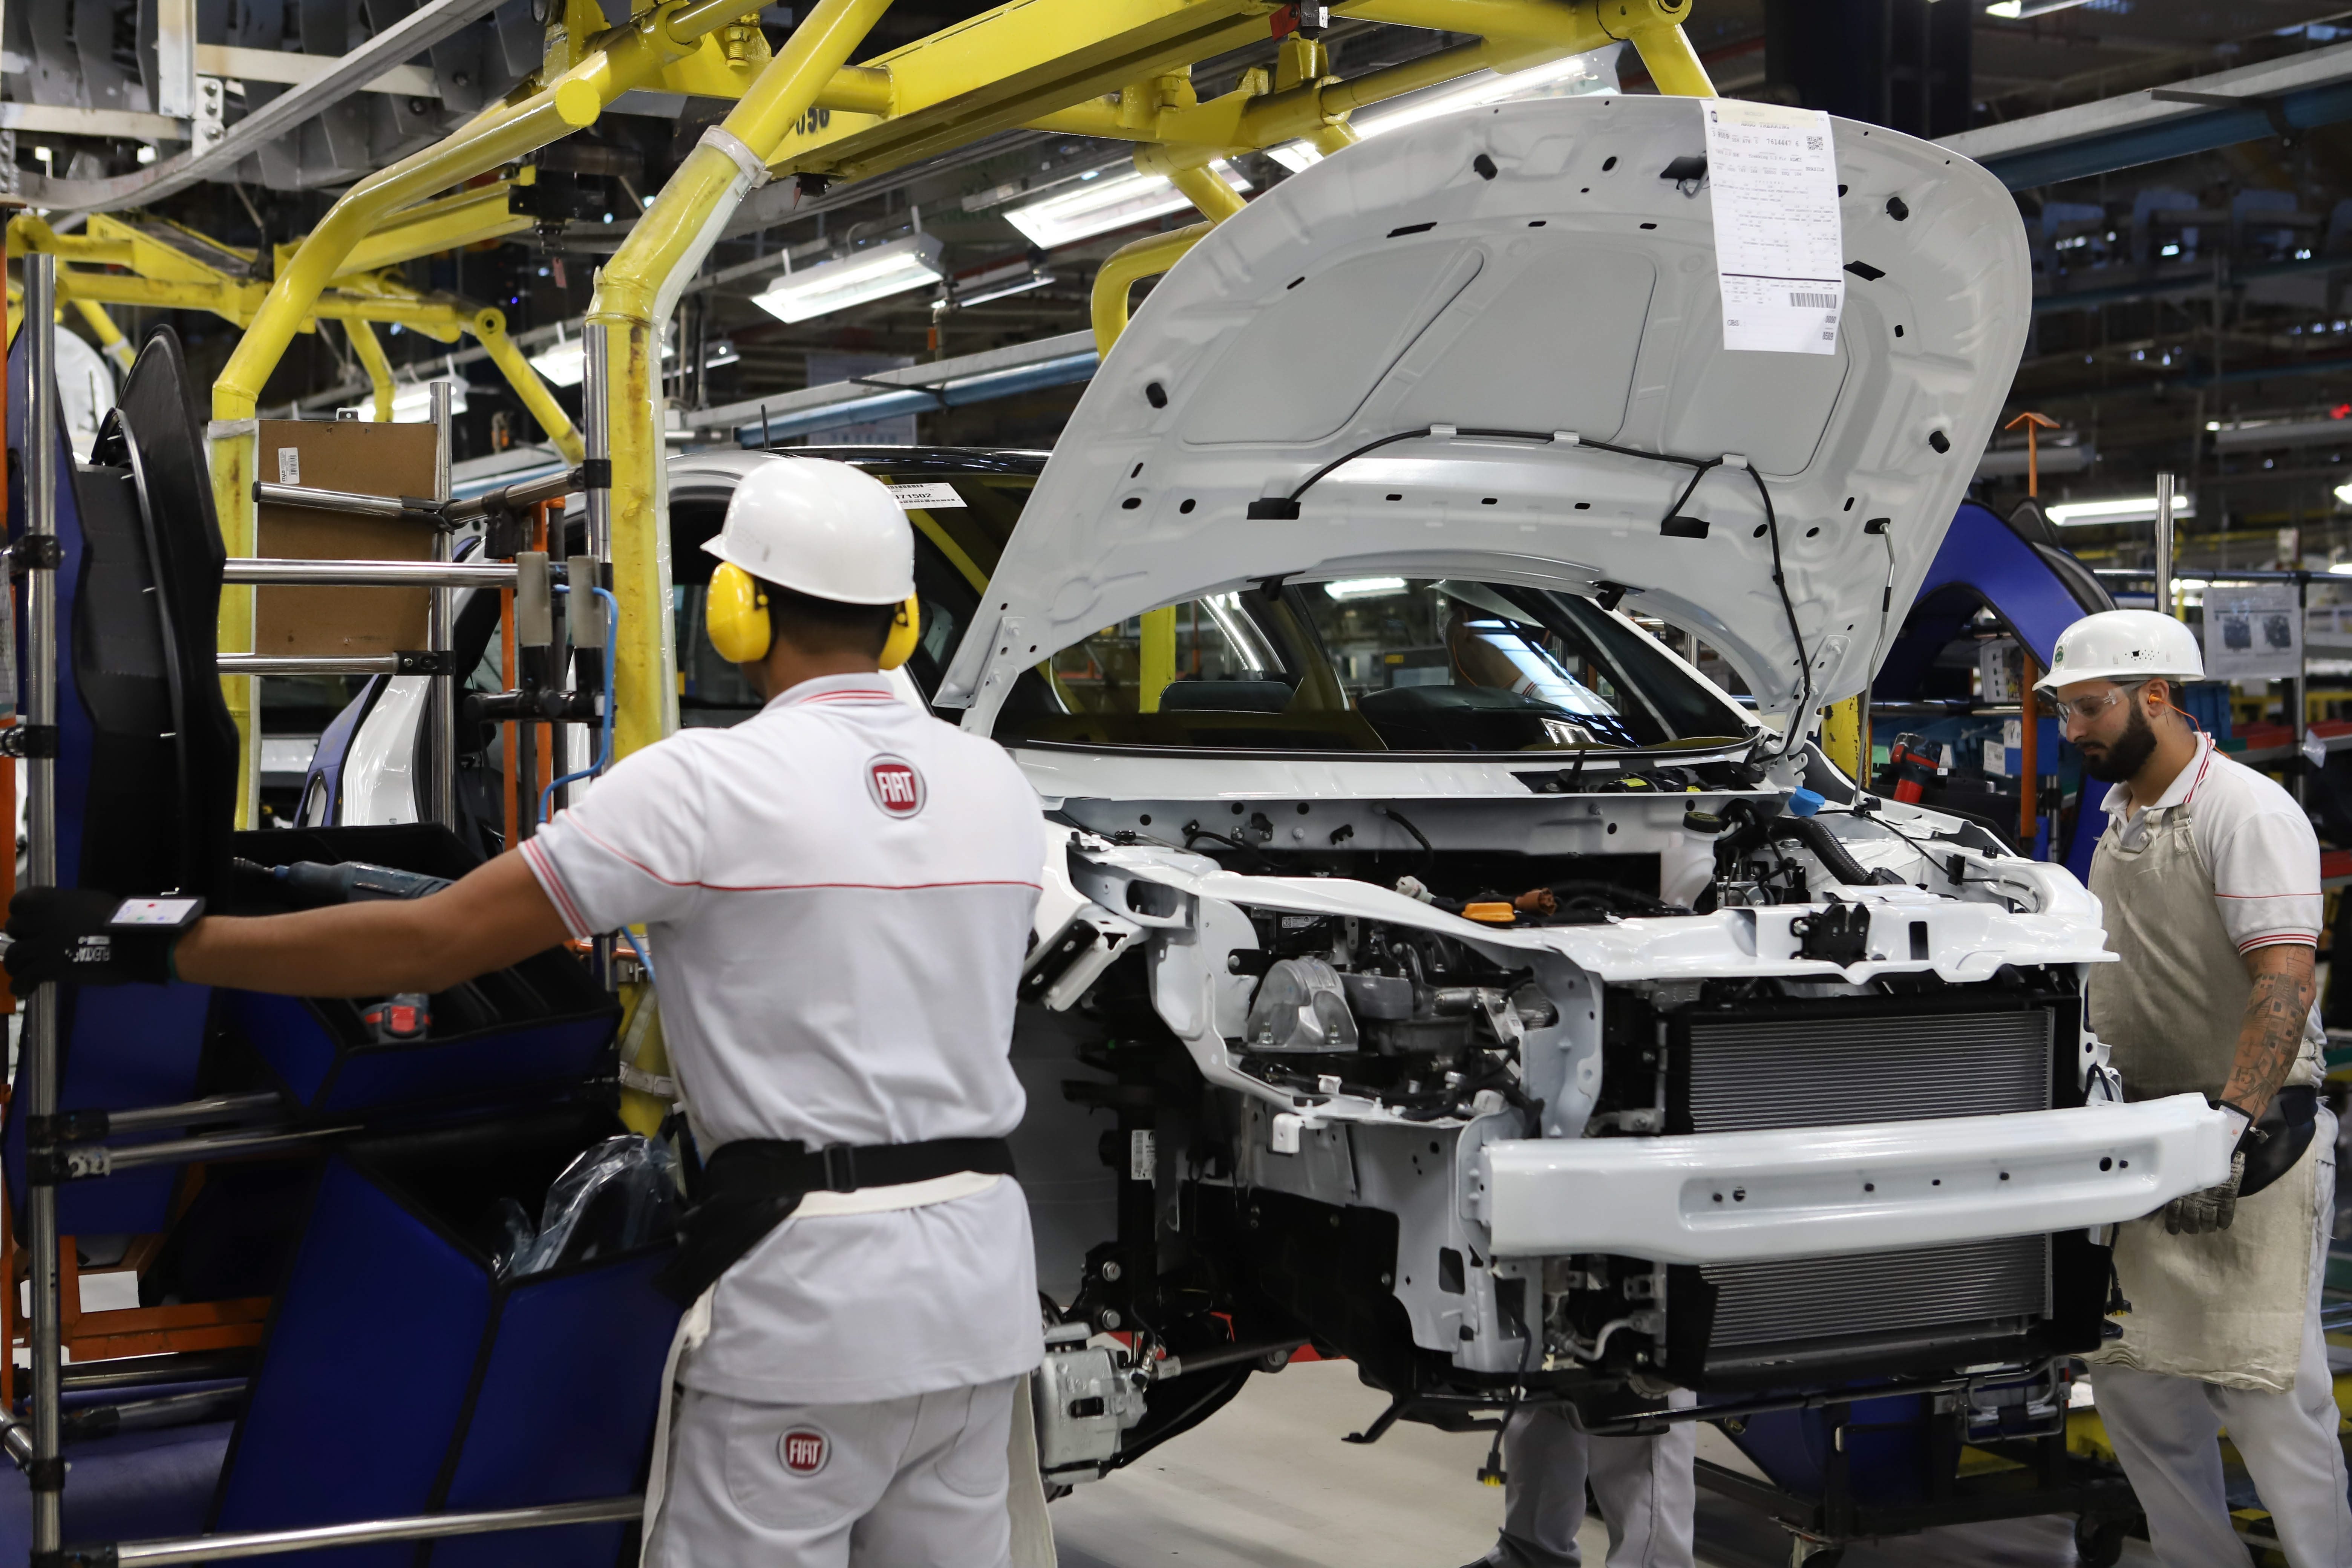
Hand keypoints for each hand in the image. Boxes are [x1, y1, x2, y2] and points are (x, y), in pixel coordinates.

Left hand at [3, 889, 177, 988]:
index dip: (19, 913)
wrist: (134, 943)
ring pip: (13, 955)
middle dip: (20, 938)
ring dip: (16, 964)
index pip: (18, 902)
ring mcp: (44, 945)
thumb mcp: (91, 903)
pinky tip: (26, 989)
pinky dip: (21, 985)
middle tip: (31, 946)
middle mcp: (42, 920)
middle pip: (13, 928)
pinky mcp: (49, 968)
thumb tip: (62, 918)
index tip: (28, 921)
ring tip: (23, 970)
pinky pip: (22, 979)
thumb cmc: (121, 920)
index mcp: (53, 901)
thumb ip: (68, 909)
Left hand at [2163, 1152, 2245, 1234]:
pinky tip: (2222, 1224)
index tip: (2174, 1231)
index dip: (2173, 1225)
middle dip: (2191, 1228)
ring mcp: (2211, 1200)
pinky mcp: (2227, 1198)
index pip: (2172, 1214)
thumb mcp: (2181, 1168)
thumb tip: (2163, 1191)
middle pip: (2191, 1222)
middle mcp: (2193, 1199)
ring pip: (2208, 1223)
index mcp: (2179, 1191)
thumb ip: (2176, 1181)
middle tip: (2193, 1228)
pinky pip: (2226, 1216)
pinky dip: (2224, 1222)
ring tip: (2207, 1227)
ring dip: (2207, 1227)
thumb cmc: (2196, 1155)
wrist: (2219, 1146)